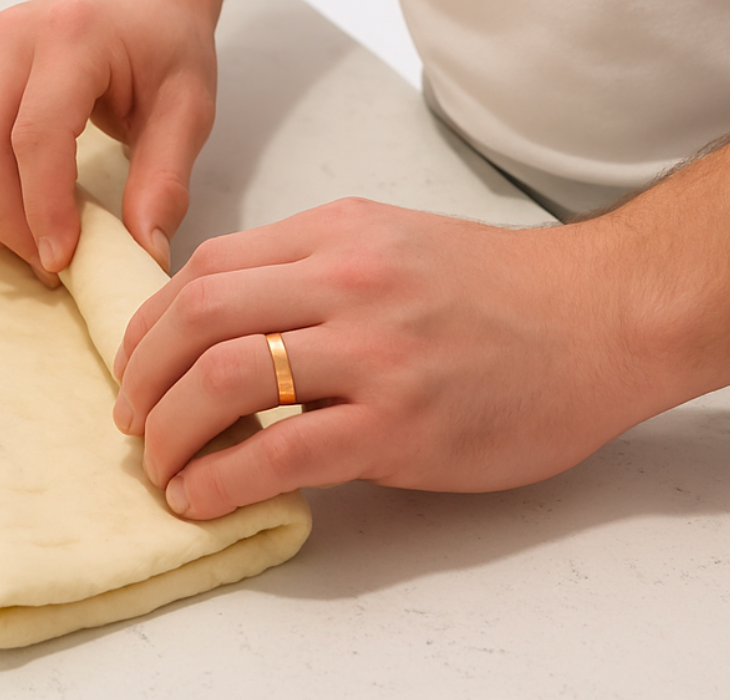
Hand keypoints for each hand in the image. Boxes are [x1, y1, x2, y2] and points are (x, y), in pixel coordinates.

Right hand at [0, 0, 216, 280]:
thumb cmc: (166, 45)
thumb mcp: (189, 107)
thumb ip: (166, 178)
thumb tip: (145, 252)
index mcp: (72, 35)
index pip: (36, 134)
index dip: (42, 207)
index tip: (62, 260)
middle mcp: (10, 37)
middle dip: (6, 220)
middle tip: (48, 263)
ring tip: (23, 240)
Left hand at [112, 198, 668, 519]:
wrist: (599, 318)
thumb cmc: (500, 287)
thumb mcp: (396, 242)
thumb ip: (316, 268)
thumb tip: (231, 320)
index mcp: (340, 231)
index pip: (208, 267)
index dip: (151, 321)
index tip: (136, 362)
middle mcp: (349, 280)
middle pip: (198, 317)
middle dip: (140, 376)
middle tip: (130, 420)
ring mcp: (375, 352)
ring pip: (224, 381)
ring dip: (168, 432)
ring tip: (160, 464)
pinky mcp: (401, 425)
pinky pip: (281, 455)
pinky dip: (221, 482)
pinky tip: (203, 498)